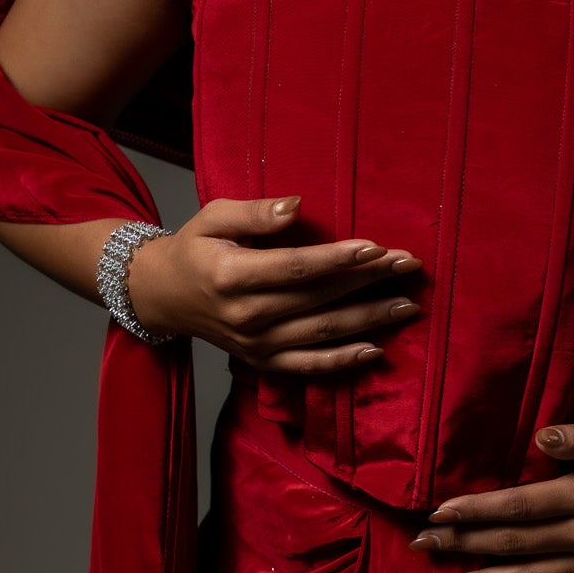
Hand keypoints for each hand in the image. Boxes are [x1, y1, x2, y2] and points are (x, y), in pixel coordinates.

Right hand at [128, 193, 423, 370]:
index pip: (296, 267)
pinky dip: (343, 361)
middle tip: (409, 266)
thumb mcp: (214, 217)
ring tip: (408, 305)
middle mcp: (245, 316)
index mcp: (231, 276)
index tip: (377, 247)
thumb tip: (296, 205)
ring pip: (322, 333)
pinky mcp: (261, 362)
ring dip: (369, 320)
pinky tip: (377, 349)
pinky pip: (308, 367)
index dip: (338, 259)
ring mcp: (254, 345)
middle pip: (318, 298)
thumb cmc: (195, 248)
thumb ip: (256, 213)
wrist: (164, 295)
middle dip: (369, 281)